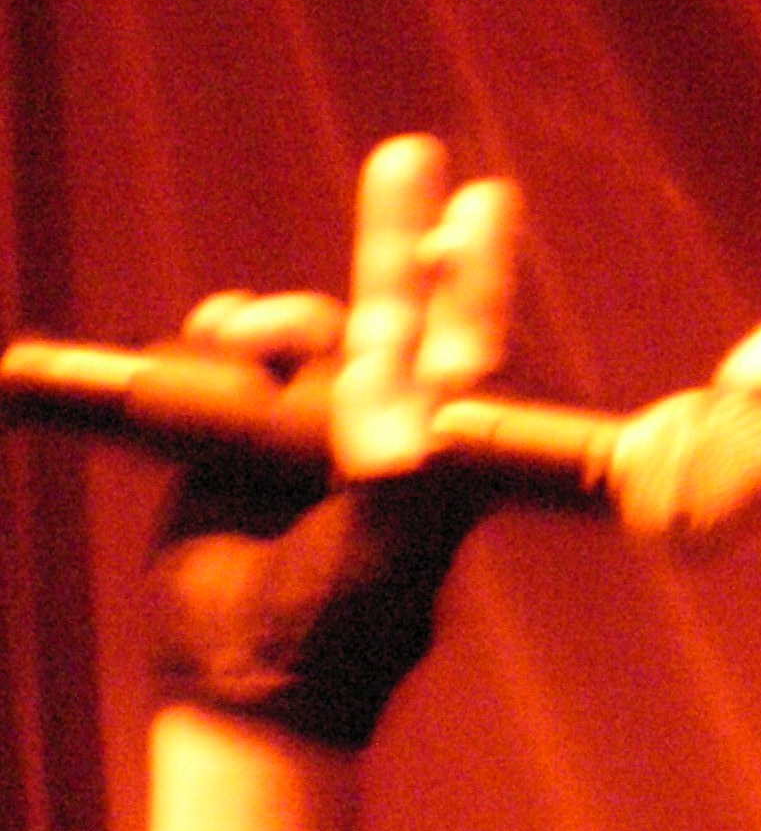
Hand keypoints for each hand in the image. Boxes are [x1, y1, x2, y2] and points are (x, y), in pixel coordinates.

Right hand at [148, 138, 520, 747]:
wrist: (243, 676)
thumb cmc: (341, 631)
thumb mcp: (384, 556)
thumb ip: (401, 482)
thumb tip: (410, 420)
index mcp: (434, 446)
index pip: (464, 343)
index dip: (474, 277)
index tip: (485, 203)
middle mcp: (375, 421)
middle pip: (389, 306)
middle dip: (398, 235)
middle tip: (413, 154)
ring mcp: (303, 424)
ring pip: (290, 330)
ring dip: (267, 326)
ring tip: (252, 345)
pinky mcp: (229, 431)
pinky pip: (215, 358)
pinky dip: (206, 354)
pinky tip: (212, 362)